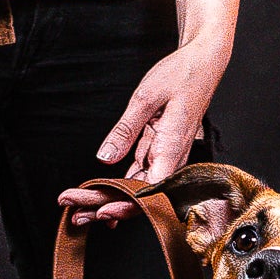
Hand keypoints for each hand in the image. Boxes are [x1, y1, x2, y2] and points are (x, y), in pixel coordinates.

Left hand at [58, 36, 230, 225]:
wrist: (204, 65)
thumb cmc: (182, 76)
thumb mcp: (146, 97)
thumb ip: (125, 129)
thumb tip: (105, 157)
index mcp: (172, 148)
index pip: (150, 190)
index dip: (126, 205)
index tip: (101, 212)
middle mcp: (172, 160)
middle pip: (141, 196)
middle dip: (107, 207)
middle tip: (75, 213)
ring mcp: (166, 159)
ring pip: (137, 190)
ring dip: (108, 200)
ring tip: (78, 209)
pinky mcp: (159, 153)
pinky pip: (138, 176)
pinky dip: (117, 186)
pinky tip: (98, 197)